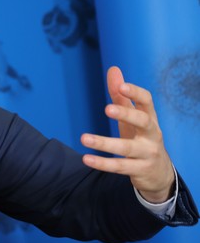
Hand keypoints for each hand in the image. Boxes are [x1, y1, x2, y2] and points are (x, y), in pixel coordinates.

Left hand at [81, 66, 174, 202]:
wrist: (159, 173)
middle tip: (107, 108)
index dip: (136, 93)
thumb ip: (121, 96)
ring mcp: (148, 153)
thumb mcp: (132, 117)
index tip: (121, 86)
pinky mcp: (140, 170)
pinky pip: (120, 166)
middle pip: (143, 121)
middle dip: (126, 114)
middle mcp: (152, 134)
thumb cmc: (141, 138)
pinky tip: (86, 159)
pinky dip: (103, 163)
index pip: (148, 102)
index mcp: (150, 118)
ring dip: (104, 143)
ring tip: (84, 138)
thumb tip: (113, 69)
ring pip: (127, 148)